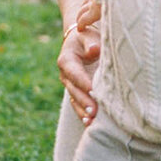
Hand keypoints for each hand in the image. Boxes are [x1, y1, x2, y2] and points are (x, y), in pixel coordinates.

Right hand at [58, 2, 100, 124]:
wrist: (81, 41)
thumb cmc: (87, 36)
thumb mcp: (87, 35)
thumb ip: (91, 42)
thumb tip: (94, 50)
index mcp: (66, 60)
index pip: (74, 72)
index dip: (83, 82)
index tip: (93, 90)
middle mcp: (65, 74)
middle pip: (74, 90)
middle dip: (84, 101)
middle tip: (93, 112)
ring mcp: (69, 85)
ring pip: (75, 100)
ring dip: (83, 111)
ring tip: (91, 122)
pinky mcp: (76, 92)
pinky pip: (78, 104)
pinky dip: (83, 114)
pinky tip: (90, 125)